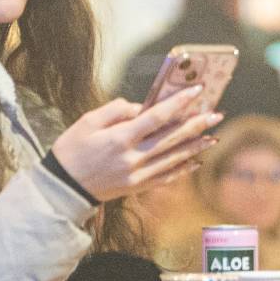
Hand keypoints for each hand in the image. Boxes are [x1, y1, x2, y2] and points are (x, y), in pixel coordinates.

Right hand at [52, 88, 220, 202]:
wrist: (62, 188)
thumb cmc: (72, 150)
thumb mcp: (87, 122)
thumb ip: (116, 111)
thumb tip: (141, 108)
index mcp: (120, 138)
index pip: (157, 117)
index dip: (179, 103)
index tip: (197, 92)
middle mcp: (132, 158)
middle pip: (171, 138)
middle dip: (197, 125)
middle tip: (216, 115)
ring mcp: (137, 175)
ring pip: (173, 159)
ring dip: (195, 147)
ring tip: (213, 137)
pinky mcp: (137, 188)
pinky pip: (166, 177)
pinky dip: (182, 169)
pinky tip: (196, 161)